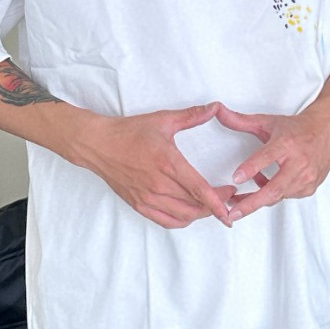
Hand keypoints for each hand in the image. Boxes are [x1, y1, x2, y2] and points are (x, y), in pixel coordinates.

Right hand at [74, 103, 234, 229]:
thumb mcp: (162, 120)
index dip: (217, 202)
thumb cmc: (129, 132)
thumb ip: (191, 116)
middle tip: (227, 198)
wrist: (98, 144)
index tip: (231, 209)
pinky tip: (189, 213)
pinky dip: (182, 221)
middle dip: (215, 205)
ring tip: (211, 206)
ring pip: (182, 216)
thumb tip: (215, 107)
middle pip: (194, 206)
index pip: (198, 189)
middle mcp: (158, 184)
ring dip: (200, 215)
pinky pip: (166, 221)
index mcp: (167, 163)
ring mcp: (147, 197)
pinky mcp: (138, 204)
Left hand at [215, 103, 329, 221]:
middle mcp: (299, 162)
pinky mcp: (310, 187)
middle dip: (251, 203)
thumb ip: (241, 121)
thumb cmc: (297, 128)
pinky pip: (285, 196)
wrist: (327, 131)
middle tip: (232, 213)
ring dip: (257, 199)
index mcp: (287, 143)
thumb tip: (219, 112)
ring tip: (238, 197)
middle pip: (274, 188)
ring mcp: (307, 177)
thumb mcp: (268, 122)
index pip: (266, 157)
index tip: (235, 178)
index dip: (250, 168)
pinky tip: (263, 184)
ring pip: (278, 196)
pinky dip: (272, 194)